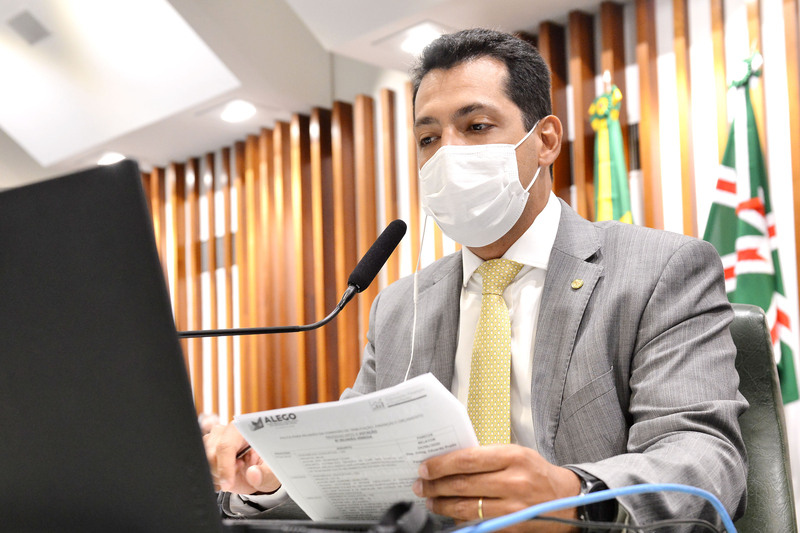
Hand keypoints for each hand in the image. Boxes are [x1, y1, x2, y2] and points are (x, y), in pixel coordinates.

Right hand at [203, 423, 280, 493]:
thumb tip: (253, 474)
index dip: (225, 467)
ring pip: (204, 462)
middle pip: (211, 454)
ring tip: (236, 469)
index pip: (226, 445)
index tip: (228, 485)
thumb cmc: (267, 465)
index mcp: (244, 428)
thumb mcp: (273, 472)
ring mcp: (214, 439)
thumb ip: (266, 474)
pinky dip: (214, 476)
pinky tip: (228, 474)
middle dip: (222, 471)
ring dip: (218, 474)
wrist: (259, 467)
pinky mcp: (207, 448)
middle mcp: (226, 431)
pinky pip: (202, 467)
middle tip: (239, 471)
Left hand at [412, 444, 580, 532]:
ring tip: (430, 500)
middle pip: (462, 484)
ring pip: (466, 507)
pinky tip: (449, 514)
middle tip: (420, 485)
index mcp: (513, 457)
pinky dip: (459, 518)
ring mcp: (512, 507)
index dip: (441, 464)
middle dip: (435, 485)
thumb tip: (450, 462)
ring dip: (442, 505)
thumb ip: (487, 457)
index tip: (425, 467)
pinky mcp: (510, 526)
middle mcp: (513, 482)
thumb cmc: (536, 472)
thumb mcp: (516, 454)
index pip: (467, 460)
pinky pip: (478, 522)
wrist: (565, 500)